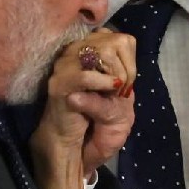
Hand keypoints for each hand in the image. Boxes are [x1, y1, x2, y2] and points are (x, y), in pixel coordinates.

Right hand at [31, 30, 136, 188]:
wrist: (80, 150)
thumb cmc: (101, 126)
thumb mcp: (122, 104)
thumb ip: (122, 80)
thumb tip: (116, 63)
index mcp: (92, 54)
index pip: (119, 38)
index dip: (129, 59)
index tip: (126, 82)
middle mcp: (77, 54)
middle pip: (111, 39)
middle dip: (126, 67)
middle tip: (121, 89)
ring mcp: (65, 66)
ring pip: (100, 50)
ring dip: (115, 74)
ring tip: (114, 92)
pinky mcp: (59, 86)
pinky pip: (83, 75)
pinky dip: (101, 82)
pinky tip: (109, 90)